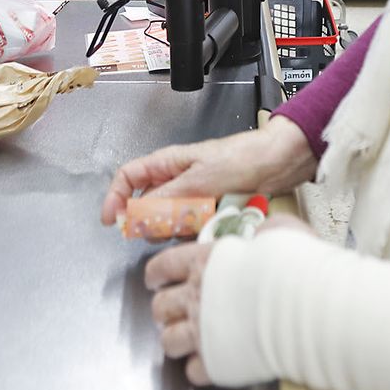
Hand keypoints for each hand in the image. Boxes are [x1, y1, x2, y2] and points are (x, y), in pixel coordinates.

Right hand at [100, 117, 316, 225]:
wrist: (278, 162)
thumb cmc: (242, 158)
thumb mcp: (199, 179)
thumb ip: (167, 198)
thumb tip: (139, 215)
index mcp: (167, 162)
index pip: (128, 178)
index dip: (115, 198)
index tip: (111, 221)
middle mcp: (177, 178)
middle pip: (147, 204)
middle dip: (150, 220)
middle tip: (159, 231)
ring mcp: (194, 194)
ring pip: (169, 218)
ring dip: (176, 227)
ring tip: (192, 226)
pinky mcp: (210, 207)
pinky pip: (192, 225)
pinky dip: (195, 229)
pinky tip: (207, 228)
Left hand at [145, 213, 316, 386]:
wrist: (305, 305)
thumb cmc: (294, 265)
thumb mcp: (280, 231)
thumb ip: (265, 232)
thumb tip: (264, 234)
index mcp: (205, 262)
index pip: (163, 266)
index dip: (156, 274)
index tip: (155, 279)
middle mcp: (196, 297)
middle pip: (160, 307)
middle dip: (164, 311)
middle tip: (174, 313)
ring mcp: (202, 332)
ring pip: (168, 342)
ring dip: (177, 342)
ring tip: (189, 342)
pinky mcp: (216, 362)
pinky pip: (193, 372)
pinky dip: (201, 369)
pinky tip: (213, 363)